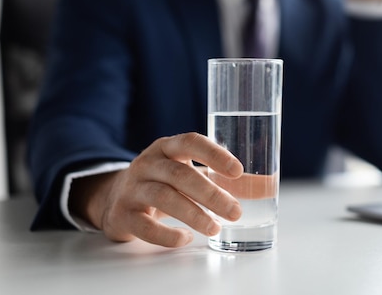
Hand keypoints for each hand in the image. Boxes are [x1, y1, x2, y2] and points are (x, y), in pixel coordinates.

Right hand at [69, 133, 243, 246]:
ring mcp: (133, 188)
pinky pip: (145, 226)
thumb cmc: (163, 182)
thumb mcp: (188, 172)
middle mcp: (148, 163)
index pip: (191, 142)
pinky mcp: (123, 215)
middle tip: (236, 211)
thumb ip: (224, 179)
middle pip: (179, 174)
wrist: (114, 198)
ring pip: (163, 197)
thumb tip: (267, 186)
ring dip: (193, 214)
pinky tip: (186, 238)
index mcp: (167, 147)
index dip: (214, 154)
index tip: (238, 171)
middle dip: (211, 193)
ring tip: (216, 227)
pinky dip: (167, 235)